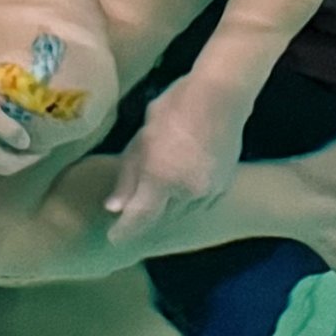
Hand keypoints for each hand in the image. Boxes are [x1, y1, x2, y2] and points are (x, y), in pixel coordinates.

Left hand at [101, 84, 237, 242]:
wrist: (221, 97)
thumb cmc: (175, 108)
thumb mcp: (142, 136)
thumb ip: (128, 175)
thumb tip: (114, 207)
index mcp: (162, 176)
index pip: (140, 217)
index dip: (125, 231)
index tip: (113, 238)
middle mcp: (186, 190)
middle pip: (160, 217)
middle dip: (145, 217)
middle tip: (130, 212)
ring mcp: (208, 191)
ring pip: (179, 213)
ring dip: (165, 209)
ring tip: (154, 196)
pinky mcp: (222, 187)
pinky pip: (197, 204)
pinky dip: (184, 200)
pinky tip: (177, 185)